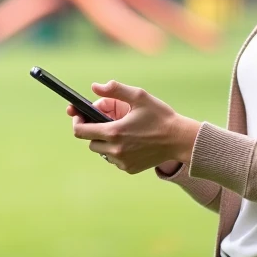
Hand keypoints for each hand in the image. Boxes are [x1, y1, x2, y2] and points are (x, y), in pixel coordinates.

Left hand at [68, 80, 201, 174]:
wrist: (180, 140)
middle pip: (90, 142)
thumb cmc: (160, 116)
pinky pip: (114, 160)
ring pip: (102, 152)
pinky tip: (130, 141)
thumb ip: (115, 89)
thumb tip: (95, 87)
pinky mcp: (130, 169)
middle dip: (94, 130)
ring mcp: (122, 162)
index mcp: (114, 132)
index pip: (80, 131)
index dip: (77, 121)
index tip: (79, 115)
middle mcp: (115, 150)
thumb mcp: (139, 96)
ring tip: (120, 131)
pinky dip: (117, 151)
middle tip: (106, 121)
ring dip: (105, 142)